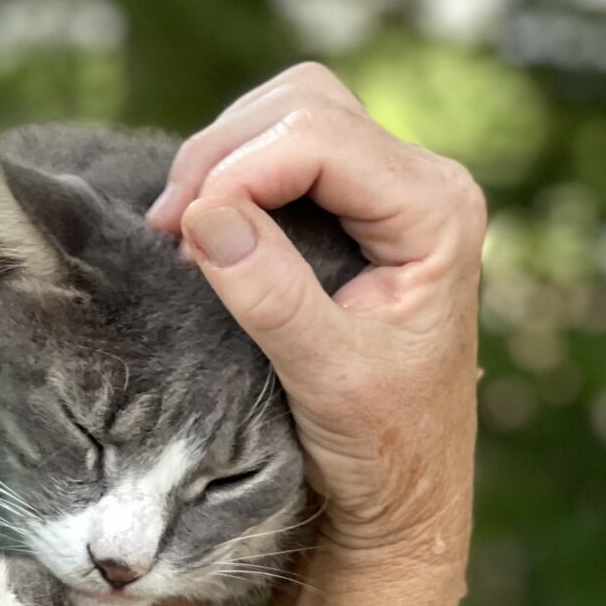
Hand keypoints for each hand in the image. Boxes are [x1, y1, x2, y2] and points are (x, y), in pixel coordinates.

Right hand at [145, 62, 485, 574]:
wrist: (402, 500)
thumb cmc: (382, 451)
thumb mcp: (330, 380)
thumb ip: (273, 295)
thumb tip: (203, 214)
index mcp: (437, 213)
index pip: (320, 137)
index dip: (237, 168)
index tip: (177, 230)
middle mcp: (422, 185)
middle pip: (303, 104)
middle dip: (223, 152)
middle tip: (168, 227)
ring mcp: (388, 194)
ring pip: (288, 114)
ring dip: (221, 158)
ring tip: (179, 229)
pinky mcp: (352, 211)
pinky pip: (281, 151)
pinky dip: (229, 175)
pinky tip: (200, 229)